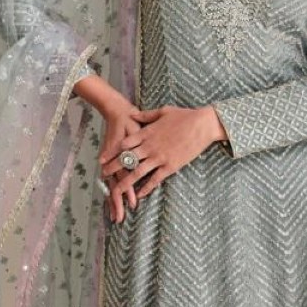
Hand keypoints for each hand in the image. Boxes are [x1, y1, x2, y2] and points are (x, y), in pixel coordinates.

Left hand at [101, 103, 224, 221]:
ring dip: (125, 182)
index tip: (103, 158)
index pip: (124, 143)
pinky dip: (146, 188)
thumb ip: (145, 115)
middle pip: (126, 159)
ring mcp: (159, 157)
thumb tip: (133, 114)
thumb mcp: (162, 111)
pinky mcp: (170, 166)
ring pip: (137, 172)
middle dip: (113, 168)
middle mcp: (149, 146)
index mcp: (146, 132)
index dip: (112, 152)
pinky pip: (155, 179)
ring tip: (116, 190)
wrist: (203, 124)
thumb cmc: (185, 115)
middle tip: (103, 175)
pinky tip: (139, 195)